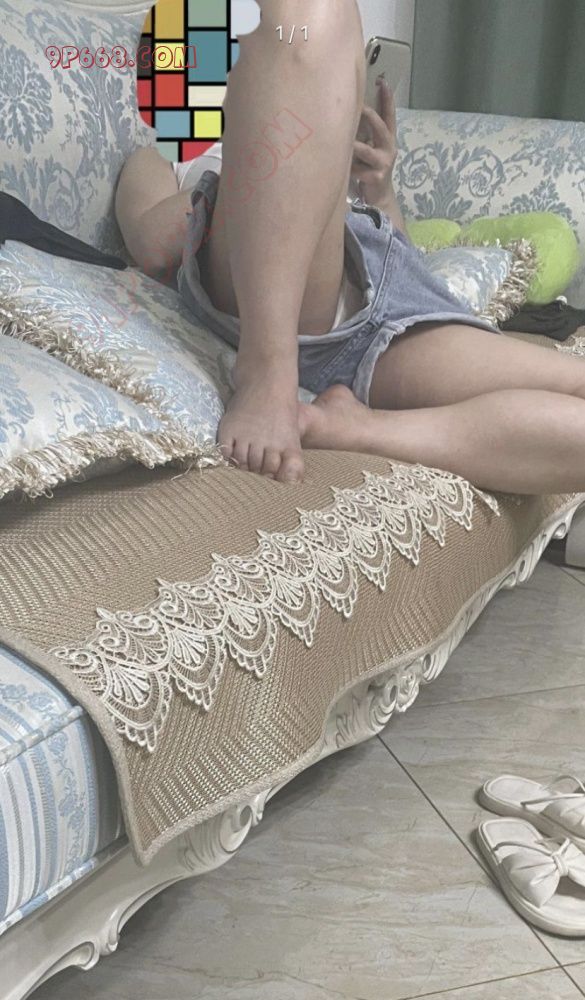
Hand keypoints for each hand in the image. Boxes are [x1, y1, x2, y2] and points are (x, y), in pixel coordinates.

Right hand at [218, 363, 303, 483]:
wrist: (266, 384)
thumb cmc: (281, 415)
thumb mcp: (292, 437)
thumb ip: (291, 463)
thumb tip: (292, 484)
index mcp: (286, 444)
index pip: (278, 473)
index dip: (272, 478)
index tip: (269, 479)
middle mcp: (267, 441)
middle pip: (259, 470)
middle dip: (257, 474)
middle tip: (254, 473)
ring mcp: (247, 434)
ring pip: (242, 464)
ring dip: (242, 467)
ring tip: (244, 463)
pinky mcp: (229, 428)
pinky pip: (226, 453)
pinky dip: (228, 458)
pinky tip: (232, 454)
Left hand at [352, 79, 397, 207]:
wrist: (378, 197)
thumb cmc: (370, 168)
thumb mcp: (370, 147)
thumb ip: (364, 132)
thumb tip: (349, 109)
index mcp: (388, 138)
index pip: (389, 115)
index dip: (387, 98)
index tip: (383, 80)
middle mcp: (388, 148)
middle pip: (380, 127)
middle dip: (370, 116)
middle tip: (359, 106)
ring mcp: (383, 163)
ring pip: (366, 150)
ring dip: (354, 145)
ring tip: (343, 141)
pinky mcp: (376, 177)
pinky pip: (357, 170)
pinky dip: (348, 168)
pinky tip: (339, 168)